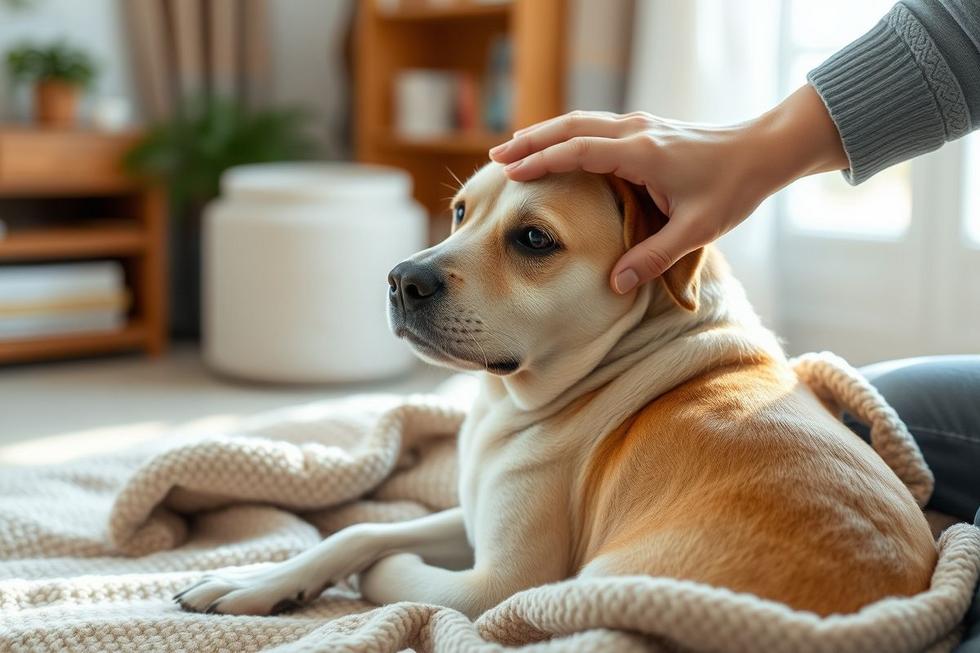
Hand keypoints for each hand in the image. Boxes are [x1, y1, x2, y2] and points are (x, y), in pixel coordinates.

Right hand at [489, 85, 847, 293]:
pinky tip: (558, 149)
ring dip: (547, 133)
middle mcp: (637, 132)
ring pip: (582, 121)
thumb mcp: (696, 230)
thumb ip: (653, 257)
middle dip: (532, 140)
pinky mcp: (647, 130)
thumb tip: (614, 283)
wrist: (764, 151)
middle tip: (497, 154)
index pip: (579, 151)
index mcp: (643, 154)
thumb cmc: (733, 189)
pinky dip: (568, 134)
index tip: (510, 170)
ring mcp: (641, 126)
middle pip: (571, 126)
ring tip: (515, 149)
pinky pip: (597, 126)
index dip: (542, 160)